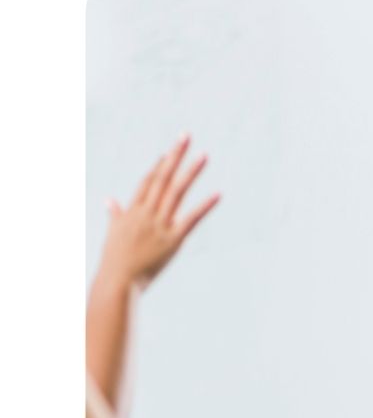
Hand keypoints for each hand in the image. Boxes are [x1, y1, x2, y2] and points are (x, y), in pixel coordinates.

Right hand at [97, 134, 219, 290]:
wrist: (117, 281)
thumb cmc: (115, 261)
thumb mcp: (113, 233)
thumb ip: (115, 215)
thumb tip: (109, 200)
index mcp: (132, 211)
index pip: (147, 182)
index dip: (159, 166)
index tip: (168, 152)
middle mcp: (145, 213)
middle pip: (162, 178)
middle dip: (175, 156)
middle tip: (186, 136)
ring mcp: (159, 225)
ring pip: (176, 192)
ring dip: (190, 172)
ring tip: (204, 156)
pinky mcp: (172, 240)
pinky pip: (191, 219)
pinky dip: (205, 205)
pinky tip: (218, 193)